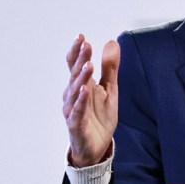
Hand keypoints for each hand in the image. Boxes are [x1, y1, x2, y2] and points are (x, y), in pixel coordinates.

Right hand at [63, 35, 119, 167]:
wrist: (98, 146)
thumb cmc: (100, 116)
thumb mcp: (110, 89)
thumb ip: (110, 67)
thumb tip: (111, 42)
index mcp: (81, 85)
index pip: (75, 65)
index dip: (77, 52)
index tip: (81, 37)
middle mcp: (73, 96)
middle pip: (74, 74)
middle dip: (79, 60)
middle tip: (85, 45)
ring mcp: (73, 110)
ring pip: (74, 92)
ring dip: (80, 78)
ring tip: (88, 65)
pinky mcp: (76, 125)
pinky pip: (76, 112)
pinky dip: (80, 101)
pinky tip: (85, 90)